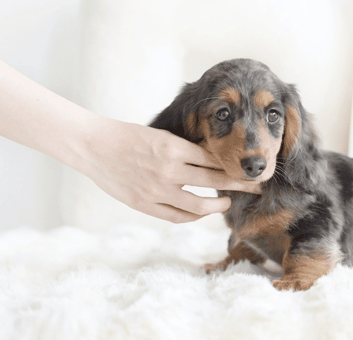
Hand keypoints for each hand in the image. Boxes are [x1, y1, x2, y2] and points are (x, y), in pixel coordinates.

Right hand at [74, 116, 261, 223]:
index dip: (235, 166)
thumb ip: (186, 148)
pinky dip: (193, 216)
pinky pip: (176, 216)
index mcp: (174, 148)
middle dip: (239, 184)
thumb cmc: (130, 136)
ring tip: (228, 202)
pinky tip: (202, 212)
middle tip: (257, 186)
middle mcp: (168, 170)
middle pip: (214, 180)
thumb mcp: (162, 135)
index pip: (214, 160)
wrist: (95, 147)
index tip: (249, 169)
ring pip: (198, 204)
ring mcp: (156, 190)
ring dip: (218, 205)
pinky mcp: (144, 204)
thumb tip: (214, 157)